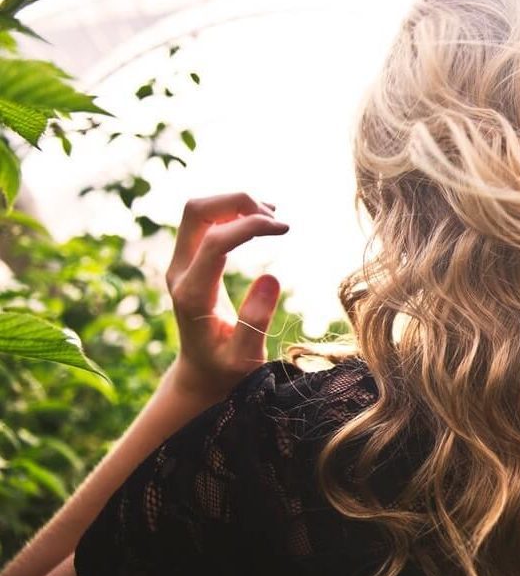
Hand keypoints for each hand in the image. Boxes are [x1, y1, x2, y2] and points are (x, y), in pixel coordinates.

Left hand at [165, 192, 289, 401]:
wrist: (201, 373)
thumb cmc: (227, 370)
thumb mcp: (245, 357)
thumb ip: (255, 321)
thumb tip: (271, 277)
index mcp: (193, 295)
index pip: (215, 240)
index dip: (250, 226)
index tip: (285, 229)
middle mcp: (179, 272)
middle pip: (196, 211)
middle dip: (237, 202)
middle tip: (275, 218)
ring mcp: (180, 264)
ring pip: (199, 210)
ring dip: (235, 204)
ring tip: (272, 219)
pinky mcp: (189, 260)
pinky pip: (205, 221)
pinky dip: (231, 211)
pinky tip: (259, 221)